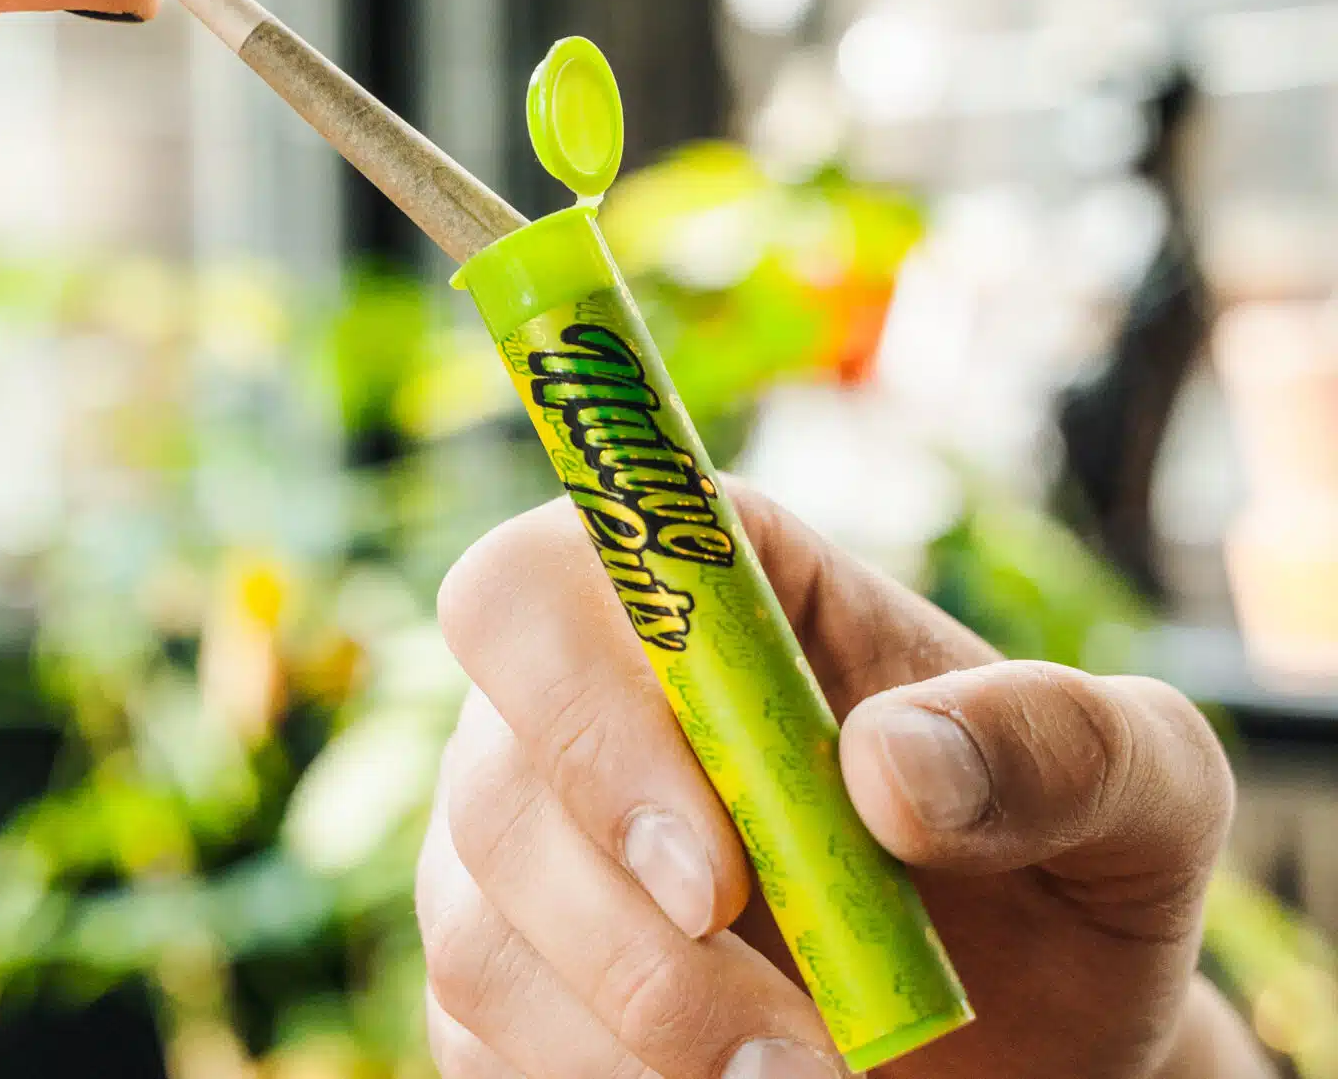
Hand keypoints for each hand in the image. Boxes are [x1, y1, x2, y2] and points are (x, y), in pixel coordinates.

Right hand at [418, 489, 1272, 1077]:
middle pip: (492, 790)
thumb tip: (889, 767)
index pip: (532, 586)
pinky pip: (479, 1045)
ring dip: (635, 1043)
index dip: (581, 711)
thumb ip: (1054, 742)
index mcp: (701, 593)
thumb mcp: (1141, 786)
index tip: (710, 871)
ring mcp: (520, 850)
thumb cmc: (1067, 864)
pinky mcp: (505, 980)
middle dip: (635, 947)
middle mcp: (574, 704)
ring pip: (476, 939)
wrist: (1033, 1029)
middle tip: (808, 1055)